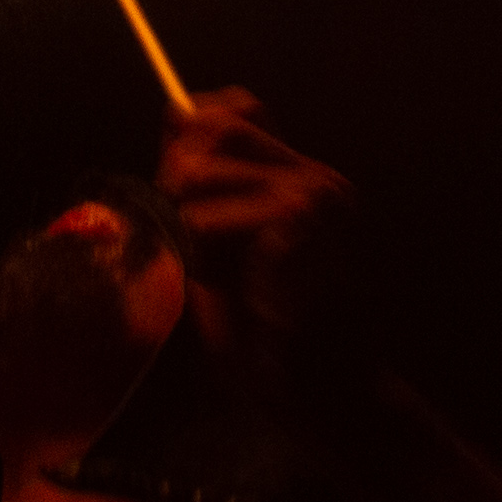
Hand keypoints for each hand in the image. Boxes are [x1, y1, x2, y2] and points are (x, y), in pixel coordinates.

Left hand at [151, 89, 363, 388]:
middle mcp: (315, 175)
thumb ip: (205, 187)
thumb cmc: (268, 338)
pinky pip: (201, 222)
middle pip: (206, 129)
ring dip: (192, 234)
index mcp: (304, 177)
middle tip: (211, 253)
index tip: (191, 201)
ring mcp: (310, 192)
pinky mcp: (295, 218)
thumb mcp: (222, 250)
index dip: (192, 138)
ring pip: (194, 176)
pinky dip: (203, 262)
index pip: (233, 105)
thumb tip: (174, 113)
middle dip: (183, 189)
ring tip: (234, 280)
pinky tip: (244, 294)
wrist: (328, 396)